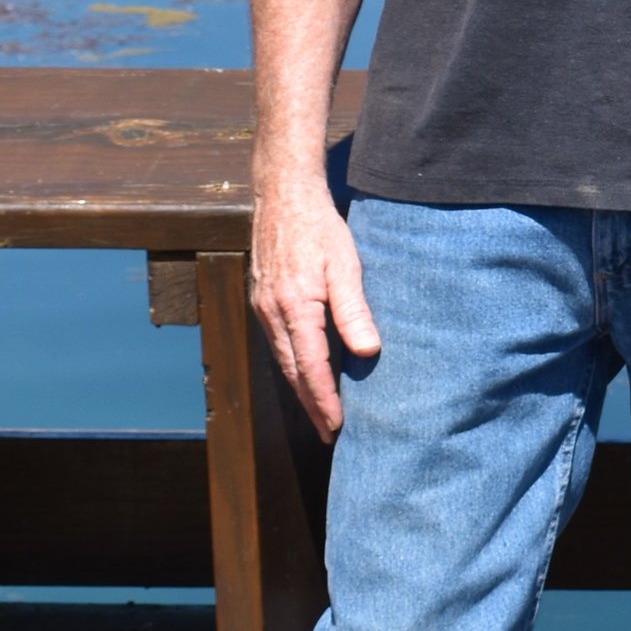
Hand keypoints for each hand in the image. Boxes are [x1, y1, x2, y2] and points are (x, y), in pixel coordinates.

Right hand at [249, 167, 379, 440]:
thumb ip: (354, 310)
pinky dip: (292, 365)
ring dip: (300, 388)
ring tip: (320, 412)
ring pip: (283, 360)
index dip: (323, 400)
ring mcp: (263, 308)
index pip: (310, 368)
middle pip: (292, 372)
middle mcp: (272, 314)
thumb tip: (367, 352)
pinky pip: (278, 343)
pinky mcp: (262, 301)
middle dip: (311, 405)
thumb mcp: (346, 266)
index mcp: (295, 308)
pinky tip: (305, 372)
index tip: (336, 426)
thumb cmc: (320, 228)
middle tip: (330, 433)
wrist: (282, 196)